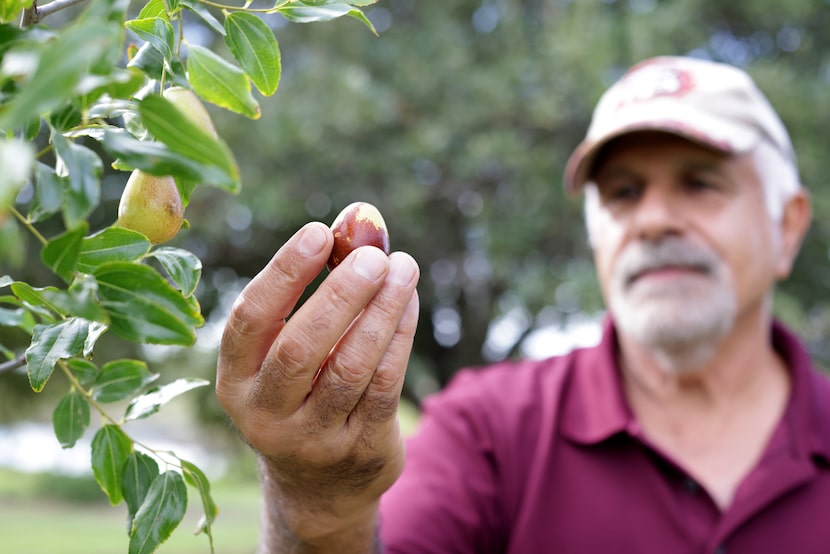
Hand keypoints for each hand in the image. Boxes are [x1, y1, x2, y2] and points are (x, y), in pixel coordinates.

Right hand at [216, 221, 419, 549]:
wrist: (318, 486)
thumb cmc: (303, 390)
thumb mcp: (291, 349)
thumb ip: (319, 285)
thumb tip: (361, 222)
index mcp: (235, 381)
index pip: (250, 321)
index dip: (284, 273)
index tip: (320, 232)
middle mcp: (265, 415)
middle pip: (301, 348)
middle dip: (340, 294)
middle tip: (373, 255)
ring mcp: (313, 439)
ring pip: (351, 367)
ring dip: (382, 311)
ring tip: (403, 267)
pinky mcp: (359, 449)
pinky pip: (384, 385)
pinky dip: (400, 336)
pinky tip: (408, 301)